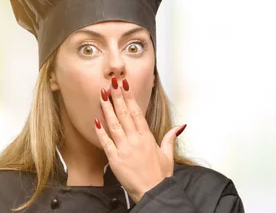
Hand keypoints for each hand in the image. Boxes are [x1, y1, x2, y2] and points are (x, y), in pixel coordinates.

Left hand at [94, 76, 186, 202]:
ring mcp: (124, 148)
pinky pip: (106, 142)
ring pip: (114, 124)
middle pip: (124, 113)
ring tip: (101, 95)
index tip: (125, 85)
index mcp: (147, 137)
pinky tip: (95, 119)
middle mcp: (135, 140)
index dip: (130, 97)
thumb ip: (170, 138)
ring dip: (107, 108)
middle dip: (117, 96)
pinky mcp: (115, 159)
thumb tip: (180, 126)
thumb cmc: (159, 176)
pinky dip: (100, 130)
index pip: (137, 112)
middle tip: (111, 82)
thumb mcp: (168, 155)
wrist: (153, 192)